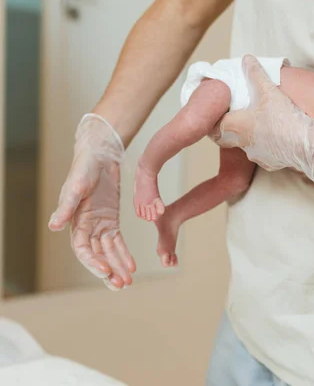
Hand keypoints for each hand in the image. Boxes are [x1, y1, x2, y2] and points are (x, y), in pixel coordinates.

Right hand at [48, 114, 135, 290]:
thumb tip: (54, 227)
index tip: (105, 271)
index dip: (92, 262)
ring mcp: (98, 225)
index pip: (82, 249)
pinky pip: (117, 242)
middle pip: (96, 255)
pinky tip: (131, 266)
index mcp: (74, 221)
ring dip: (116, 267)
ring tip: (127, 282)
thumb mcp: (76, 186)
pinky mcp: (110, 220)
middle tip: (120, 285)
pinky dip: (123, 254)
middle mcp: (85, 227)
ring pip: (108, 252)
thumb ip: (66, 207)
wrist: (100, 155)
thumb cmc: (84, 169)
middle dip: (107, 271)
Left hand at [210, 55, 313, 181]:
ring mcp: (258, 156)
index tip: (216, 115)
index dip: (212, 121)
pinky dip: (267, 146)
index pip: (213, 128)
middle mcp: (243, 144)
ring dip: (250, 137)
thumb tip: (246, 60)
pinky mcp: (272, 163)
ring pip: (247, 147)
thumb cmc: (284, 118)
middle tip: (234, 119)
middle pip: (227, 140)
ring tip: (260, 125)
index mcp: (236, 126)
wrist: (307, 143)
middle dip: (228, 130)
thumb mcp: (268, 90)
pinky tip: (278, 138)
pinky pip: (265, 155)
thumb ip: (255, 74)